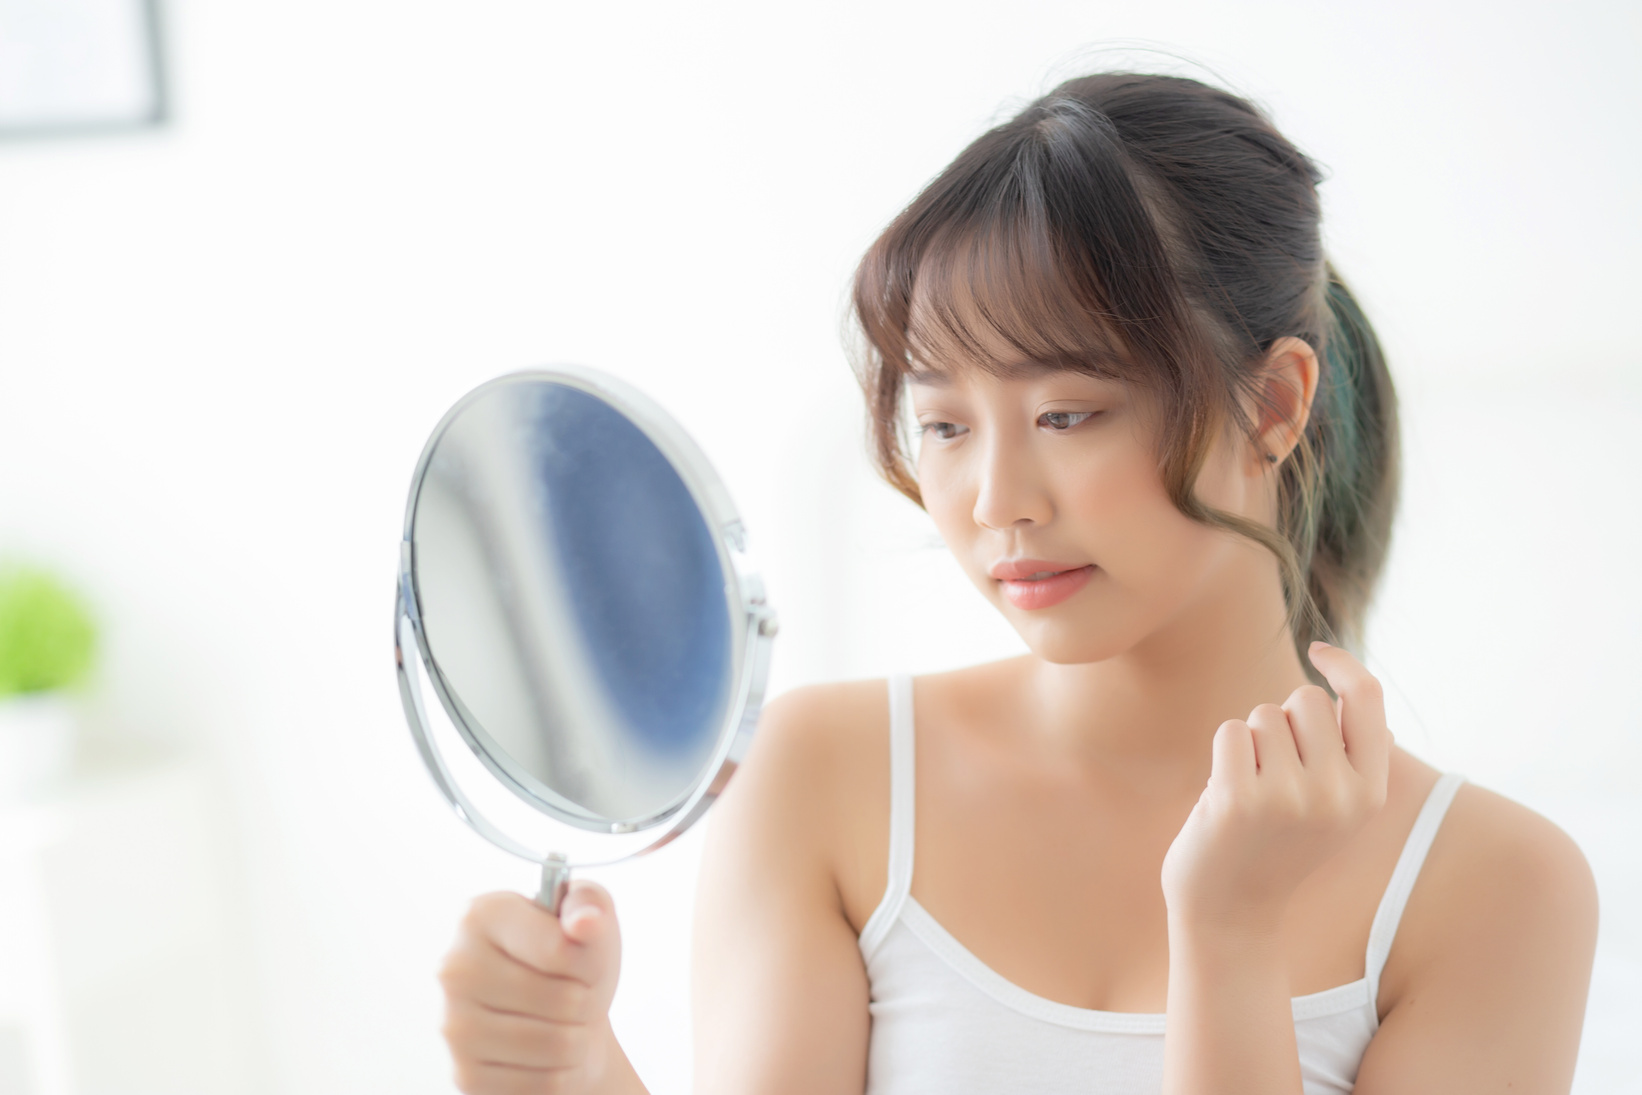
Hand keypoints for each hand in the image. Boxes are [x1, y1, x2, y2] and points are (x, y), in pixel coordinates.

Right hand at [439, 882, 622, 1094]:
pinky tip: (547, 1054)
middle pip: (562, 999)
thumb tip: (585, 921)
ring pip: (557, 1044)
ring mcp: (454, 1025)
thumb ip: (590, 905)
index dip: (590, 962)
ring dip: (579, 1039)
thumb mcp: (590, 918)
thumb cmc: (574, 962)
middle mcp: (455, 968)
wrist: (564, 1020)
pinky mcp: (465, 1074)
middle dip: (587, 1002)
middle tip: (577, 996)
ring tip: (566, 1024)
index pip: (560, 949)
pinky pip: (543, 1083)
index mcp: (480, 916)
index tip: (583, 959)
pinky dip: (561, 1072)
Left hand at [1161, 642, 1390, 933]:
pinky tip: (1225, 798)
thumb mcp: (1335, 810)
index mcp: (1371, 793)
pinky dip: (1222, 756)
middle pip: (1304, 699)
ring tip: (1250, 794)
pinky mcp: (1240, 801)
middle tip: (1271, 774)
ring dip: (1249, 744)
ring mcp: (1290, 799)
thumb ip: (1351, 757)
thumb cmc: (1278, 847)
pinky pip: (1230, 733)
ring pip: (1262, 716)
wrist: (1233, 915)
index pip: (1369, 699)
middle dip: (1280, 721)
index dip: (1343, 665)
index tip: (1318, 650)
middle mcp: (1339, 795)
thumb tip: (1363, 697)